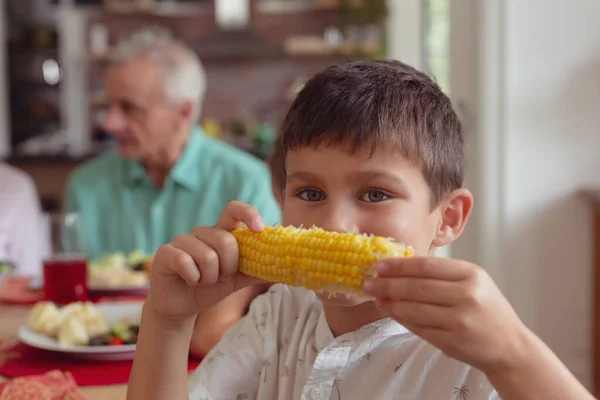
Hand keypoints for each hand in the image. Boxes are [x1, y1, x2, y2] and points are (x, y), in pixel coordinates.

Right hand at [146, 201, 265, 328]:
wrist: (181, 306)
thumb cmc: (210, 288)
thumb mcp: (238, 280)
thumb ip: (258, 271)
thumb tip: (286, 268)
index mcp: (221, 233)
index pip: (234, 210)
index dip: (248, 213)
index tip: (259, 229)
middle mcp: (202, 232)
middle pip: (225, 240)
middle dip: (228, 266)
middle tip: (221, 277)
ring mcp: (182, 240)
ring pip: (207, 255)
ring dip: (210, 278)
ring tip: (203, 281)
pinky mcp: (165, 252)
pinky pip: (186, 262)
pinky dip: (193, 278)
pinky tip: (189, 281)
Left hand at [362, 257, 529, 373]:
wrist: (509, 345)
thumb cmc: (486, 309)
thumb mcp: (473, 282)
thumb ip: (442, 274)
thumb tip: (400, 265)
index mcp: (471, 275)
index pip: (427, 266)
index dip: (399, 265)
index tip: (379, 265)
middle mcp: (467, 296)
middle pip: (417, 287)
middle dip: (388, 285)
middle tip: (369, 283)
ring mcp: (459, 320)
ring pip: (415, 309)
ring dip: (390, 304)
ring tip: (377, 298)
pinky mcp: (452, 341)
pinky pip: (419, 328)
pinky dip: (402, 319)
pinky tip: (391, 312)